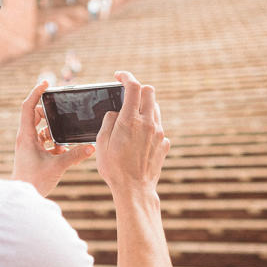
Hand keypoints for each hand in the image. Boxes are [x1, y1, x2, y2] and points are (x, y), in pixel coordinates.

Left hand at [11, 80, 94, 196]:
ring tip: (65, 136)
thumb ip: (75, 155)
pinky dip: (54, 142)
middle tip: (62, 112)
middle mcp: (25, 138)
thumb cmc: (34, 181)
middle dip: (49, 113)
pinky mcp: (32, 154)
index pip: (28, 106)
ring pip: (41, 129)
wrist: (24, 197)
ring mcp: (28, 146)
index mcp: (26, 136)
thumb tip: (92, 147)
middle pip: (35, 115)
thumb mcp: (58, 166)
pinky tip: (64, 150)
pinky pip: (44, 141)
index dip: (36, 92)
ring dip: (53, 130)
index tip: (47, 83)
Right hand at [96, 71, 169, 193]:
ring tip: (131, 119)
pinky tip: (139, 138)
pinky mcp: (164, 144)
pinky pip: (159, 127)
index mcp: (130, 120)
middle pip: (149, 92)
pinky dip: (150, 126)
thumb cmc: (114, 168)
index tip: (119, 76)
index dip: (126, 76)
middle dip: (138, 89)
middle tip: (127, 96)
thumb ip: (108, 122)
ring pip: (156, 109)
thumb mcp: (101, 143)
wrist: (135, 190)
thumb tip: (115, 112)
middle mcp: (148, 123)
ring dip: (144, 107)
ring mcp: (159, 133)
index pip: (133, 86)